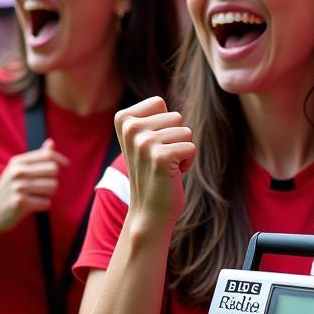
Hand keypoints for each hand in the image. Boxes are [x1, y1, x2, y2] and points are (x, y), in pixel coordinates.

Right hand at [0, 138, 68, 231]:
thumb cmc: (8, 189)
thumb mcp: (18, 169)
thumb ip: (37, 157)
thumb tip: (51, 142)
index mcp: (18, 162)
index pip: (47, 155)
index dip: (60, 159)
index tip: (65, 164)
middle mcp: (18, 172)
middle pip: (54, 170)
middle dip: (53, 179)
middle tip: (42, 186)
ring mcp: (19, 187)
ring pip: (53, 186)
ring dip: (49, 194)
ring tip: (36, 196)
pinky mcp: (20, 203)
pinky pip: (46, 202)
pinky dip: (42, 205)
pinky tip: (31, 205)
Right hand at [116, 98, 195, 227]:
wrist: (149, 211)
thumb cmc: (151, 171)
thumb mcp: (143, 139)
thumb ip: (149, 118)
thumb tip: (160, 102)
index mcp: (122, 119)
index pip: (159, 103)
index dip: (163, 125)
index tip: (151, 145)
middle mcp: (130, 128)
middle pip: (175, 117)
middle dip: (175, 138)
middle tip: (159, 159)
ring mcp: (143, 142)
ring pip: (186, 132)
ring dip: (181, 150)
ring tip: (164, 166)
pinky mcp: (160, 157)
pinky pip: (191, 147)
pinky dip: (187, 162)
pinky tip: (171, 174)